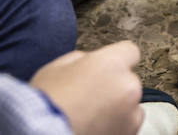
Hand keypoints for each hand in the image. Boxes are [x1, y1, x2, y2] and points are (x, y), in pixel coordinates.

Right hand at [29, 41, 143, 134]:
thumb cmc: (45, 105)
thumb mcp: (55, 68)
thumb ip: (82, 59)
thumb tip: (90, 61)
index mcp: (111, 63)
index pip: (130, 51)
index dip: (116, 59)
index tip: (107, 69)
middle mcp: (127, 86)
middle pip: (128, 80)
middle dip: (113, 86)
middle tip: (88, 98)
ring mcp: (131, 113)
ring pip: (131, 104)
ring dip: (118, 108)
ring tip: (90, 117)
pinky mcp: (129, 134)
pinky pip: (128, 125)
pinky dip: (116, 126)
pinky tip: (94, 127)